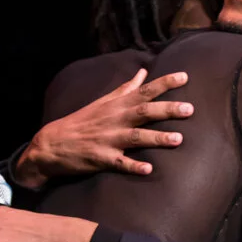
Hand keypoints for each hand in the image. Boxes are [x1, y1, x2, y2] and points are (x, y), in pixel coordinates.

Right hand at [12, 69, 193, 188]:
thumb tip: (144, 72)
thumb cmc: (81, 122)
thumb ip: (125, 89)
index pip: (144, 90)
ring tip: (178, 139)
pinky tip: (148, 169)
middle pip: (144, 112)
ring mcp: (107, 140)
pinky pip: (119, 163)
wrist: (51, 144)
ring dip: (157, 138)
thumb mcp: (103, 102)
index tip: (185, 76)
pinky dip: (133, 166)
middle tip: (190, 109)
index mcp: (116, 105)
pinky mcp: (101, 159)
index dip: (165, 83)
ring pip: (136, 137)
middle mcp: (114, 120)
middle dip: (167, 110)